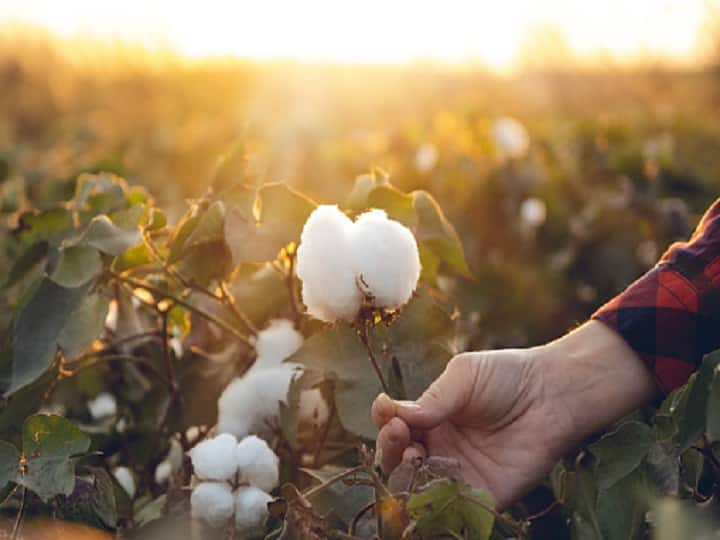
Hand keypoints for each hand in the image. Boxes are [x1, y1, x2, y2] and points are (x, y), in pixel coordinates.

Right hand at [372, 321, 656, 507]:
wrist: (553, 393)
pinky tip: (433, 486)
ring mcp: (460, 475)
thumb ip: (432, 399)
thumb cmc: (507, 376)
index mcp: (431, 420)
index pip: (395, 431)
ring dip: (407, 477)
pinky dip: (436, 505)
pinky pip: (454, 511)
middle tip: (400, 435)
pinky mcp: (484, 496)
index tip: (388, 414)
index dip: (386, 426)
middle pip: (400, 463)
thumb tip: (391, 412)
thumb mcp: (463, 377)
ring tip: (414, 456)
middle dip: (391, 450)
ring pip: (419, 489)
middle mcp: (441, 450)